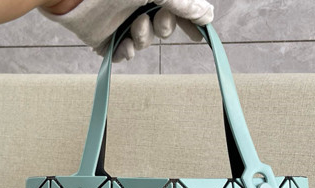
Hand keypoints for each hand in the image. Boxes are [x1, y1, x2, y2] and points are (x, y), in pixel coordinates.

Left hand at [40, 0, 213, 61]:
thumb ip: (183, 3)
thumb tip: (208, 14)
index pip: (177, 10)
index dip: (190, 23)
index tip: (201, 35)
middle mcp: (137, 6)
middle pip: (163, 29)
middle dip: (164, 28)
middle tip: (159, 20)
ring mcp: (121, 23)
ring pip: (144, 42)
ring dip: (143, 38)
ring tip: (134, 27)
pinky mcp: (105, 39)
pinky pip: (123, 54)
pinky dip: (126, 53)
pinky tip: (124, 47)